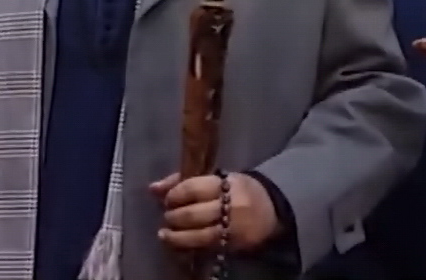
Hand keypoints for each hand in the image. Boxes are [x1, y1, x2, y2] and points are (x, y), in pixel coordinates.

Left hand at [150, 172, 278, 251]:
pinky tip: (179, 243)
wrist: (273, 210)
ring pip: (197, 235)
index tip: (169, 199)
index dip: (175, 194)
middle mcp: (231, 205)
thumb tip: (152, 188)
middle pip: (193, 214)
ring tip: (166, 234)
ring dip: (176, 236)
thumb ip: (186, 182)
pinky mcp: (232, 245)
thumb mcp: (218, 179)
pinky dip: (187, 245)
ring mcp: (232, 228)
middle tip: (167, 216)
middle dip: (174, 216)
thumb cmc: (239, 190)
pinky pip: (205, 247)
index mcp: (228, 183)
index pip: (193, 188)